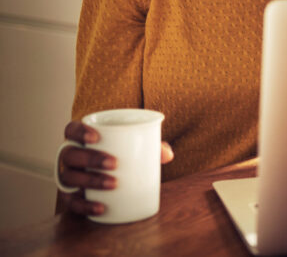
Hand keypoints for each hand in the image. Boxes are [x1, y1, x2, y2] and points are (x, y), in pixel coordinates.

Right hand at [56, 120, 174, 216]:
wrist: (113, 176)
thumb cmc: (123, 154)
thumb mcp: (136, 147)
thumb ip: (152, 146)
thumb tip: (168, 155)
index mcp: (81, 138)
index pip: (71, 129)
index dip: (79, 132)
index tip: (97, 137)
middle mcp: (69, 156)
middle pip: (70, 154)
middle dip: (91, 158)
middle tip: (115, 164)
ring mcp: (67, 176)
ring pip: (69, 177)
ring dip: (90, 181)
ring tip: (113, 184)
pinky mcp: (70, 196)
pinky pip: (72, 202)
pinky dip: (85, 205)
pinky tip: (101, 207)